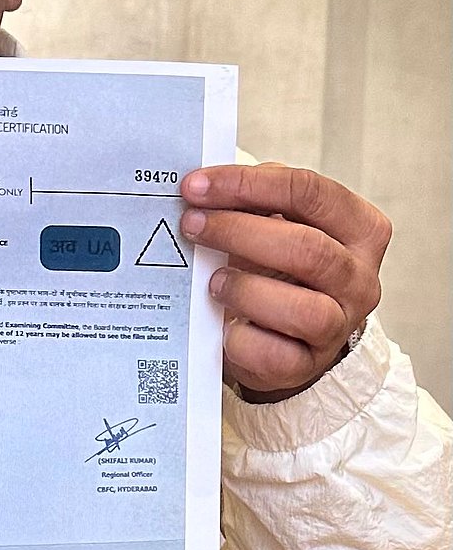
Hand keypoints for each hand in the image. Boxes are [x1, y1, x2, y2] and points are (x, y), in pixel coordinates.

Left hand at [179, 163, 390, 402]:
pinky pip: (275, 355)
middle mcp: (359, 278)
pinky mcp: (308, 365)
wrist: (287, 329)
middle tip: (191, 224)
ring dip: (245, 289)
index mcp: (359, 228)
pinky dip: (238, 337)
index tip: (196, 185)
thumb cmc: (277, 262)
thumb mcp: (275, 221)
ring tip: (211, 280)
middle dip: (238, 231)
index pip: (310, 192)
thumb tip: (200, 188)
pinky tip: (219, 322)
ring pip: (304, 309)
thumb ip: (252, 201)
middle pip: (307, 248)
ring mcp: (340, 326)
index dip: (247, 184)